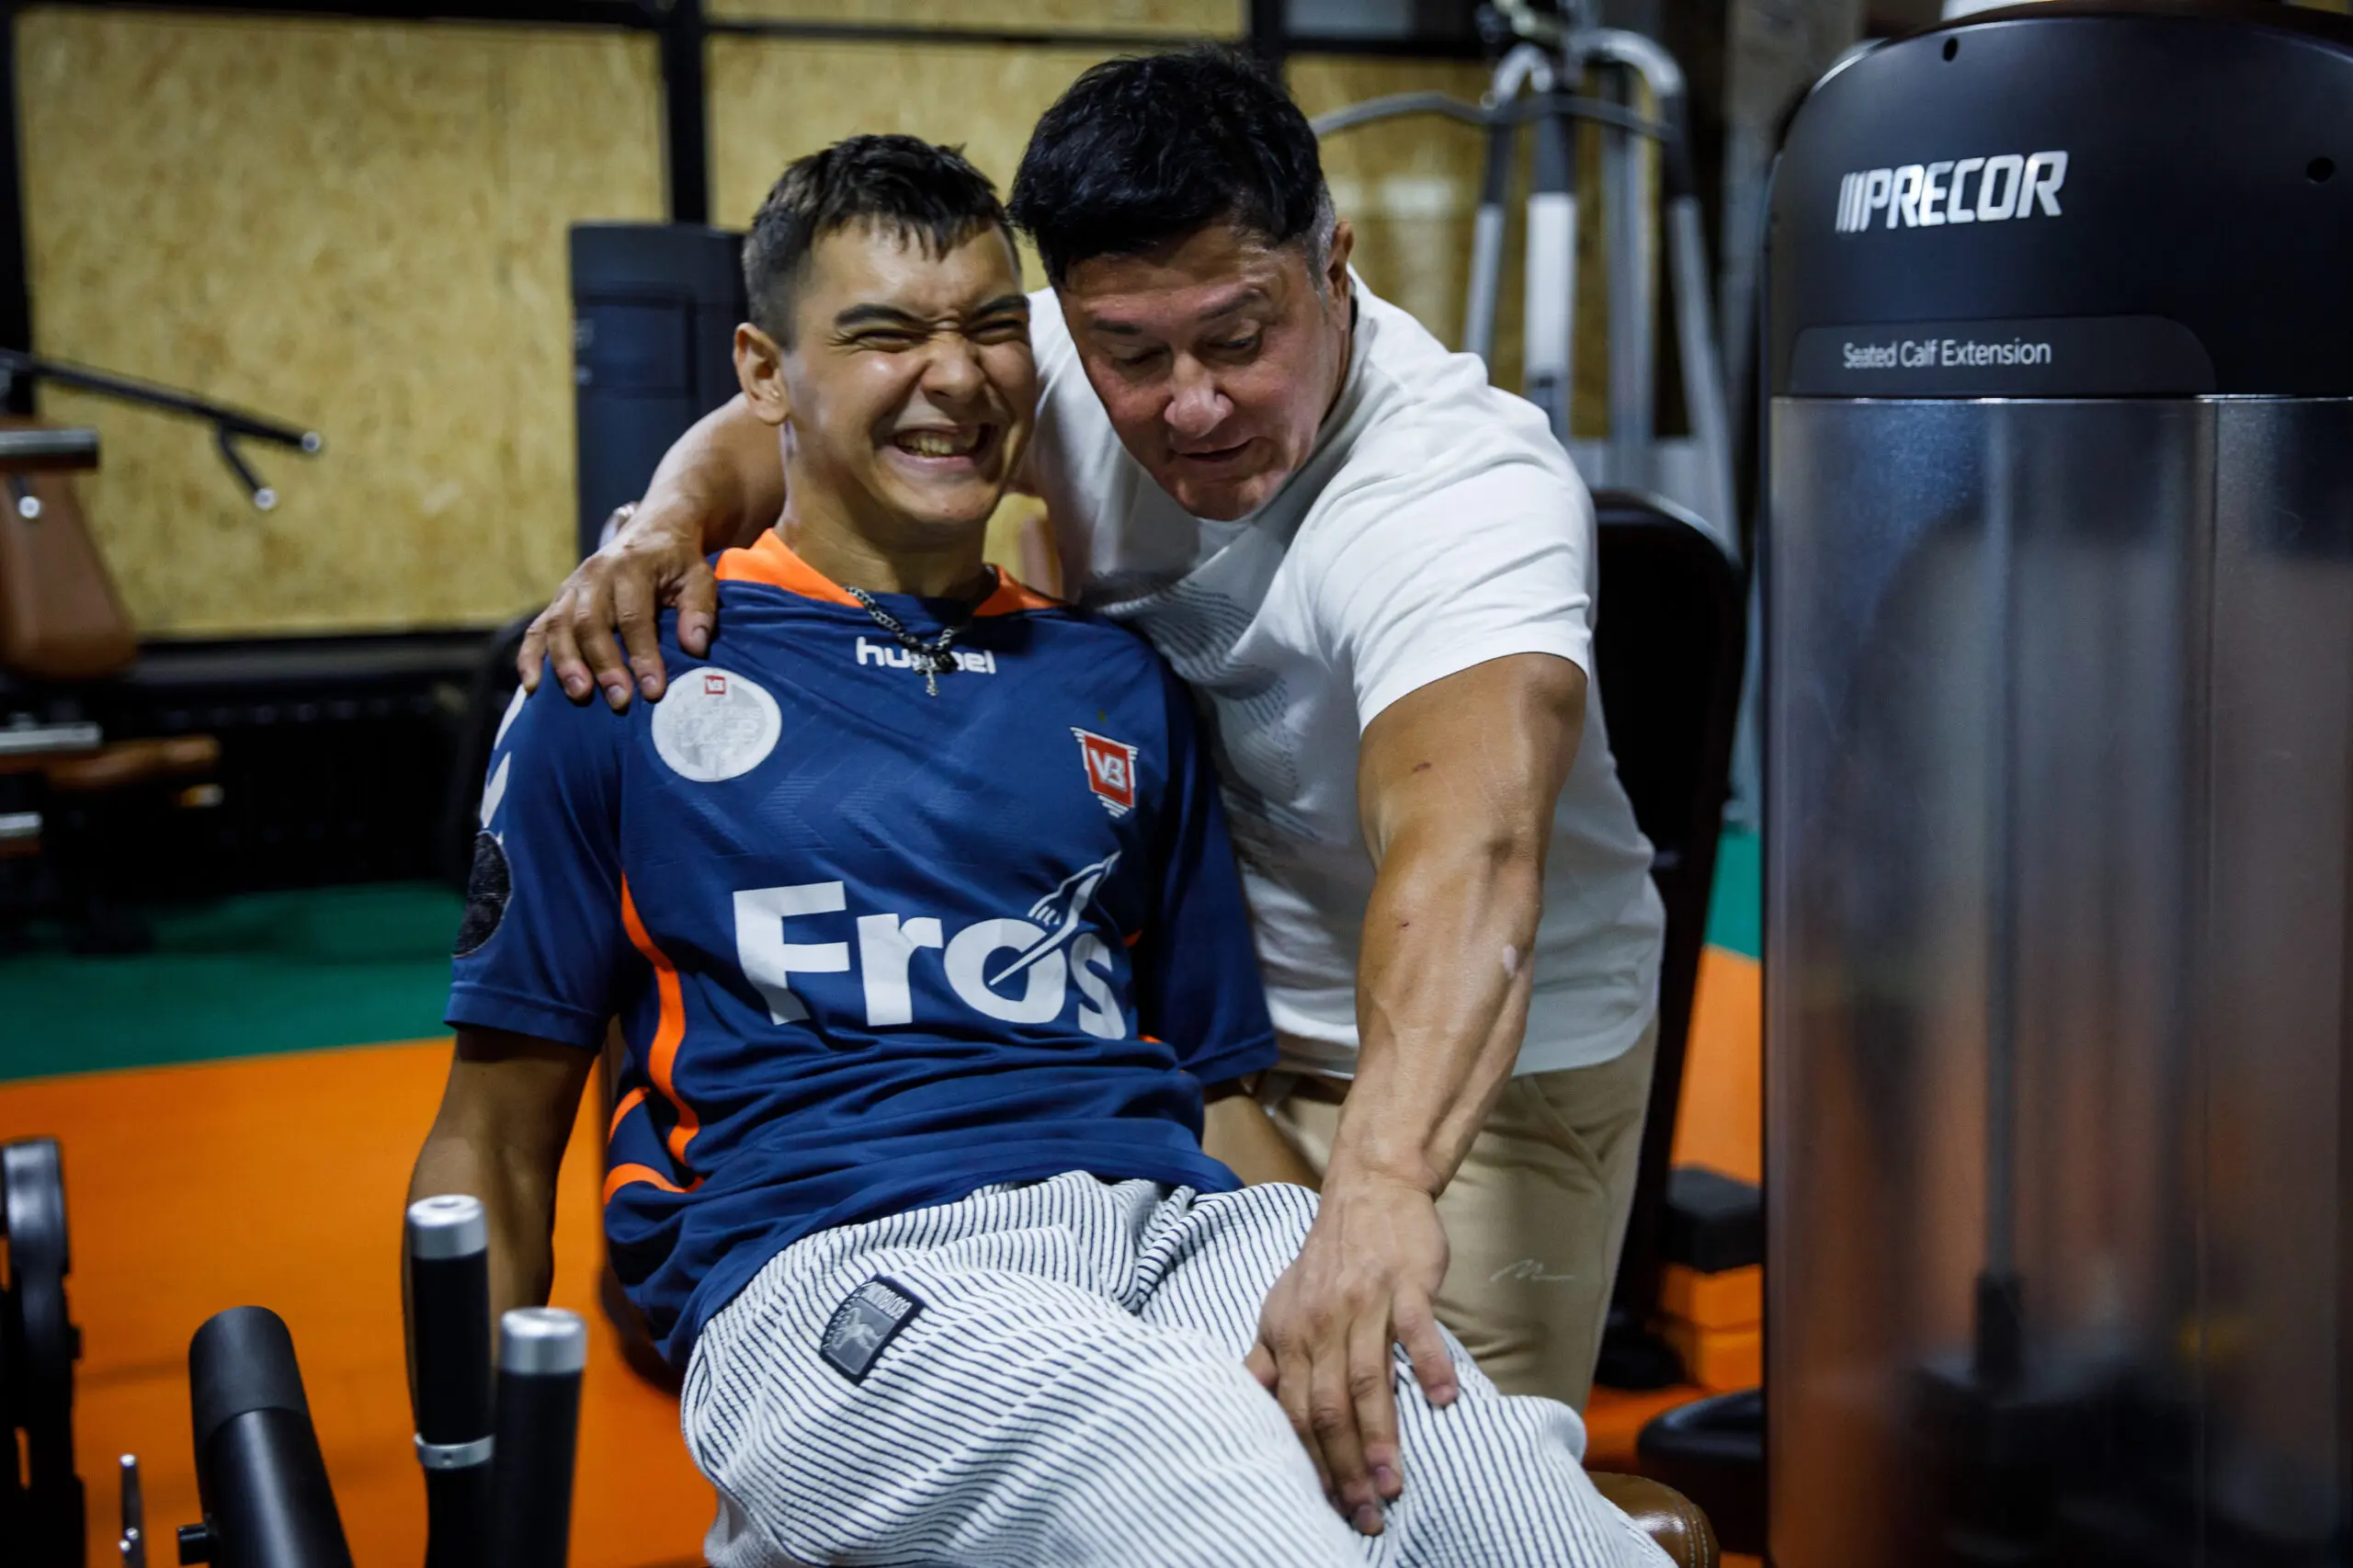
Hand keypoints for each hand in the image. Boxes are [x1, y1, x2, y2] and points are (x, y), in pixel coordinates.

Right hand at [517, 501, 718, 710]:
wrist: (652, 533)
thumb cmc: (677, 562)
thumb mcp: (699, 576)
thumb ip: (699, 609)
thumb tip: (695, 646)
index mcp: (631, 568)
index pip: (634, 616)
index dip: (643, 655)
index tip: (654, 690)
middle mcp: (595, 576)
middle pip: (590, 623)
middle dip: (603, 664)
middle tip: (619, 700)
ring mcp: (571, 588)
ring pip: (559, 626)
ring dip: (566, 664)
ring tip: (580, 695)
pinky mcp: (558, 601)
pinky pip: (536, 629)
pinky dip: (530, 657)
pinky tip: (532, 687)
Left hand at [1245, 1171, 1455, 1535]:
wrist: (1370, 1190)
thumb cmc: (1329, 1258)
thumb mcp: (1283, 1304)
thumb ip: (1270, 1357)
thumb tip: (1256, 1406)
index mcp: (1290, 1333)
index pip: (1296, 1411)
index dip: (1311, 1462)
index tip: (1328, 1505)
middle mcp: (1321, 1322)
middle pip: (1330, 1407)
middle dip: (1345, 1468)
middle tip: (1366, 1514)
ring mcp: (1365, 1302)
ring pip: (1368, 1380)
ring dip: (1381, 1437)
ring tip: (1393, 1483)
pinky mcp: (1405, 1284)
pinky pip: (1417, 1330)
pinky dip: (1430, 1366)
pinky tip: (1444, 1402)